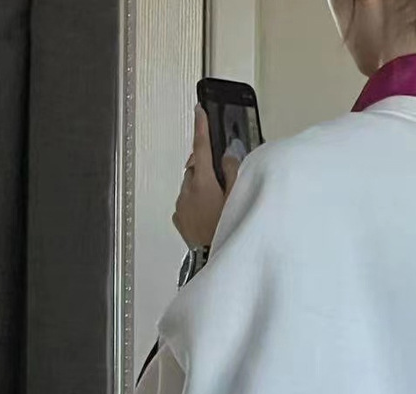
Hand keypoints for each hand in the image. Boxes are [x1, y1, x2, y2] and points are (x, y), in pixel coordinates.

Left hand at [173, 105, 239, 247]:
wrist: (211, 261)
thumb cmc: (226, 231)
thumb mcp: (237, 199)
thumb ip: (232, 173)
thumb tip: (228, 156)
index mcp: (202, 182)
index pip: (201, 147)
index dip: (201, 126)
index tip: (199, 110)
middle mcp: (187, 190)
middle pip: (195, 167)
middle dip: (205, 167)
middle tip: (221, 176)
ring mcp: (181, 205)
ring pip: (190, 185)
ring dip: (201, 187)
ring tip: (217, 203)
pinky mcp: (178, 219)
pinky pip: (186, 203)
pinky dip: (195, 203)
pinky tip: (207, 215)